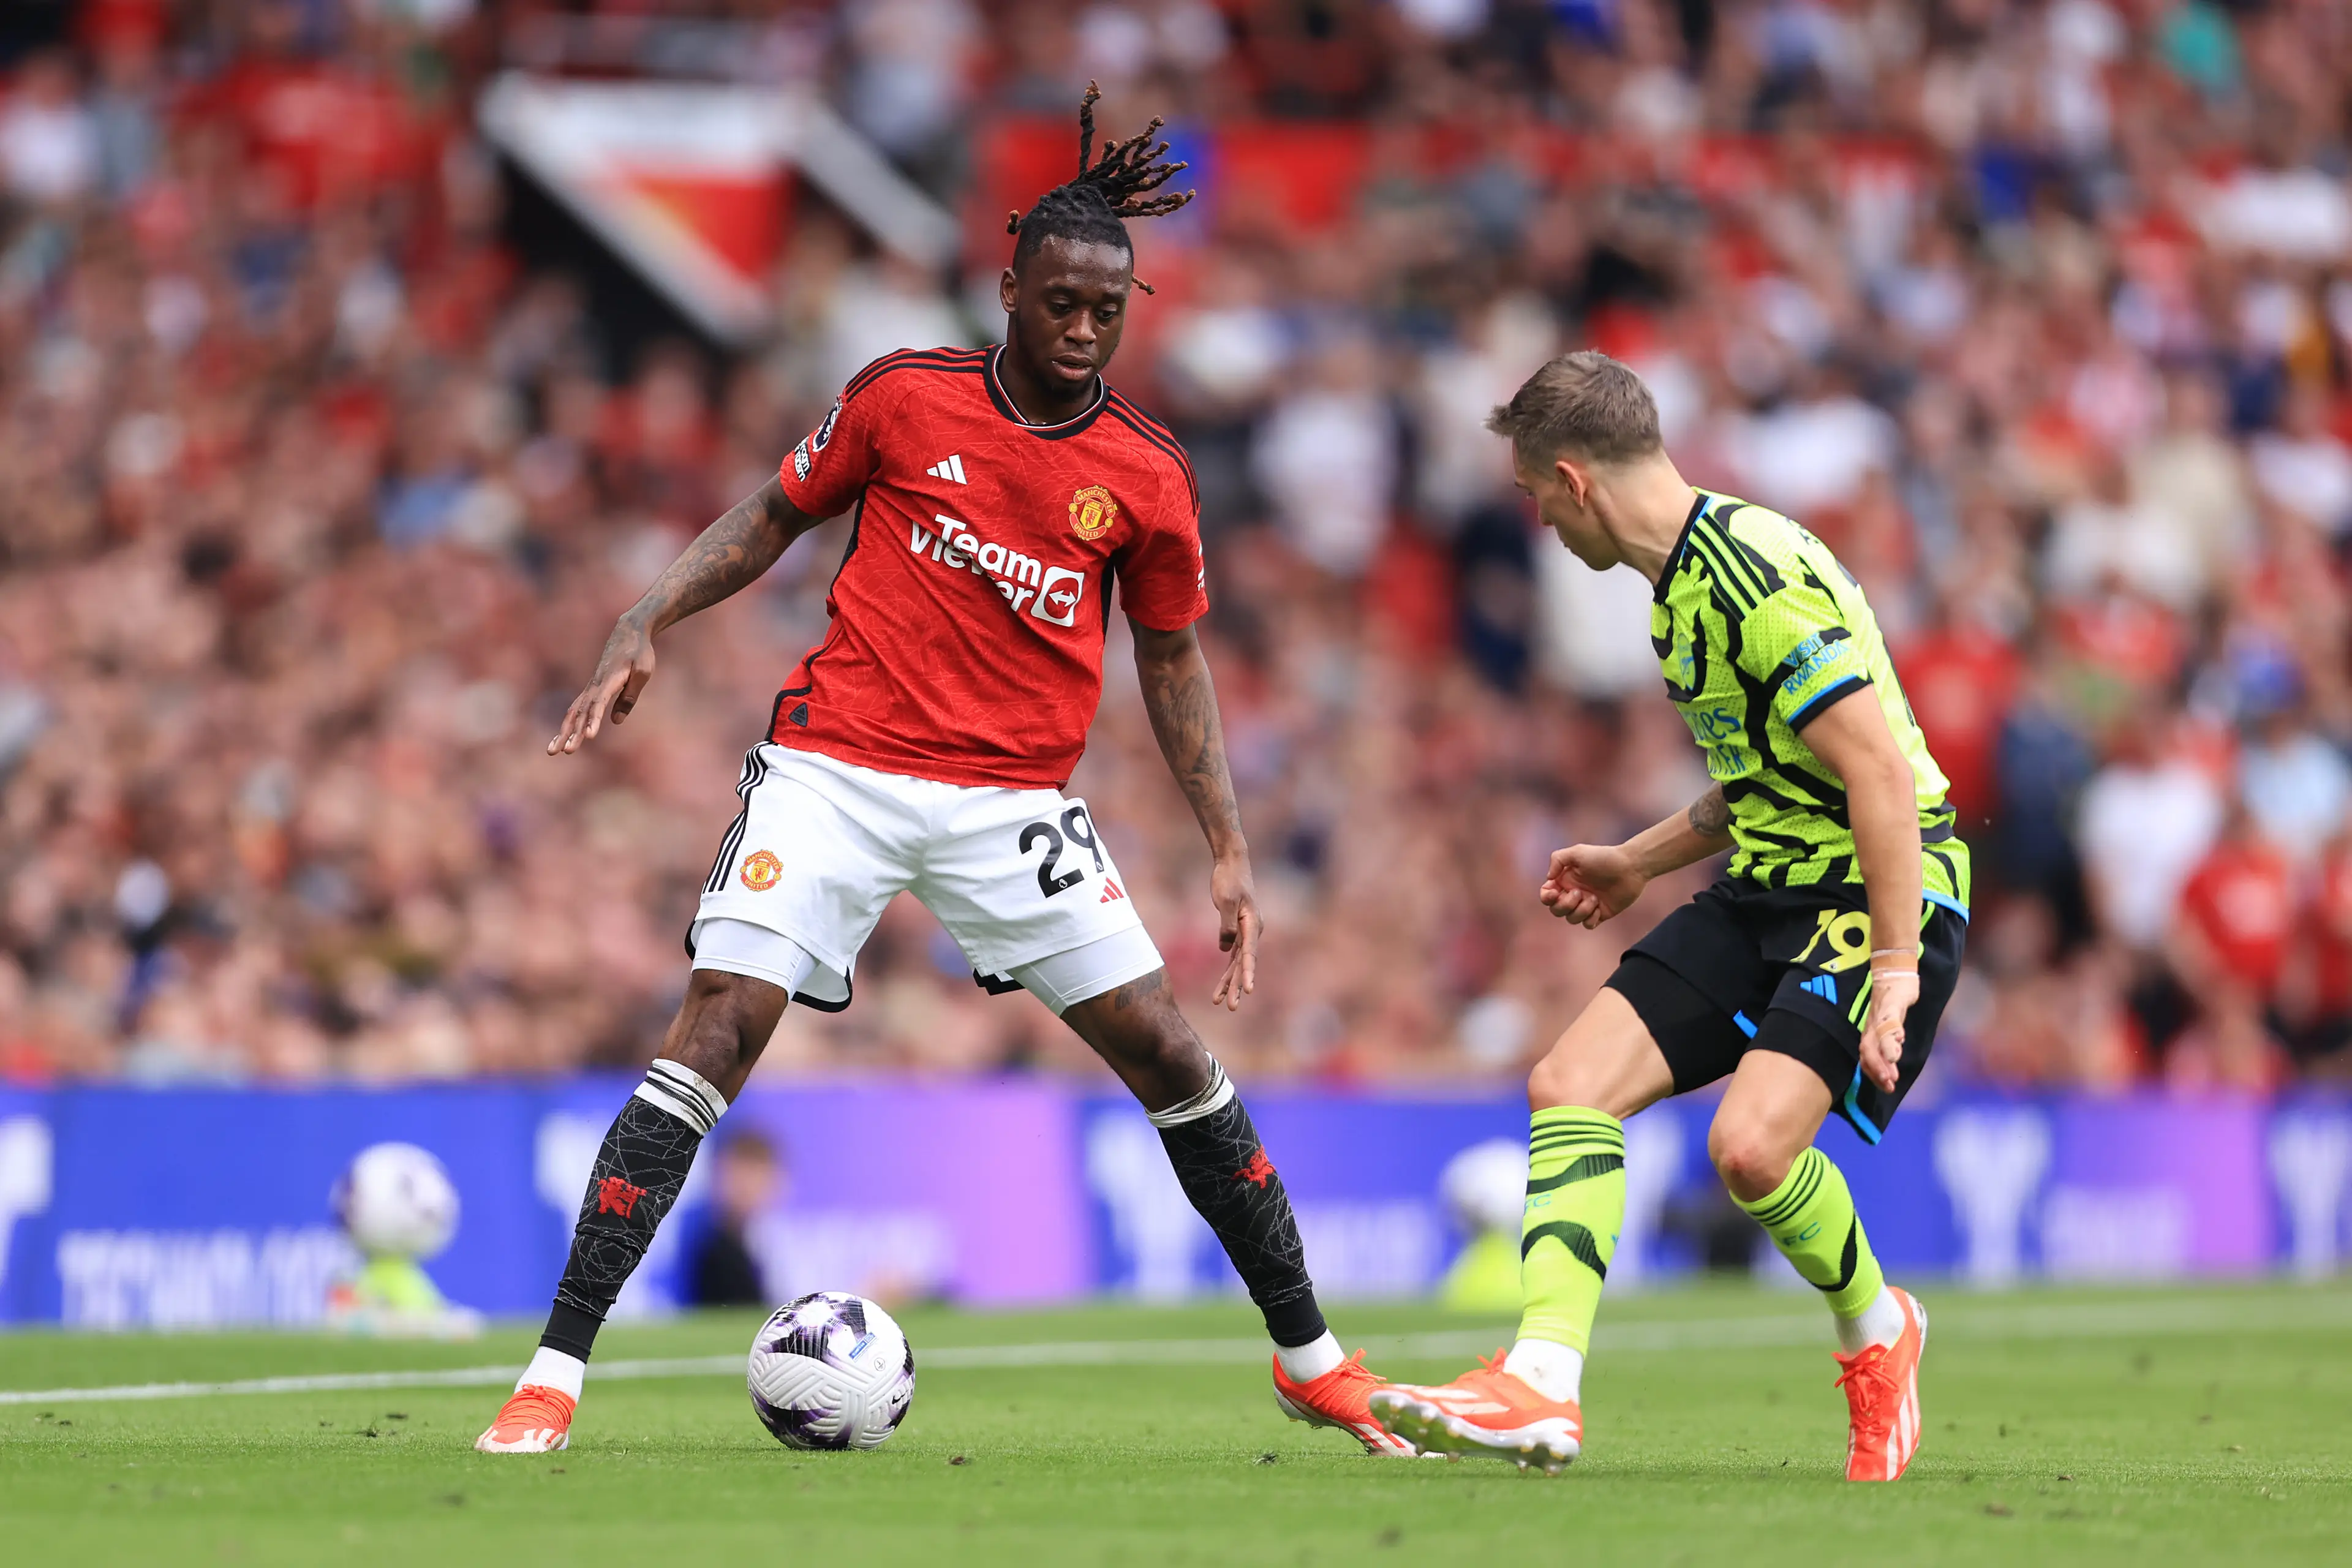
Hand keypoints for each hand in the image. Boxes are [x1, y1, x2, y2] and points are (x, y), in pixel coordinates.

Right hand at [549, 618, 656, 755]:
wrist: (628, 632)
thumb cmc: (639, 652)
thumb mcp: (643, 672)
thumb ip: (630, 696)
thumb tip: (615, 721)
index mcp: (609, 681)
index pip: (599, 704)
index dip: (594, 720)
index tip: (589, 736)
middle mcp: (595, 685)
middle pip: (580, 712)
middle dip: (571, 733)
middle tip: (565, 752)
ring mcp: (591, 687)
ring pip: (573, 712)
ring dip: (563, 731)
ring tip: (552, 751)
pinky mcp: (592, 688)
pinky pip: (576, 708)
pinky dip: (568, 723)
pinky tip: (562, 737)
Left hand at [1208, 853, 1259, 1010]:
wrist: (1232, 863)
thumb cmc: (1229, 879)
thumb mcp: (1226, 900)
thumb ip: (1226, 925)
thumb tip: (1225, 949)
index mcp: (1253, 924)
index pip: (1249, 954)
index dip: (1247, 973)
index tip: (1248, 990)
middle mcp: (1252, 931)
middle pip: (1243, 964)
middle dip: (1236, 986)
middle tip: (1230, 1007)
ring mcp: (1246, 932)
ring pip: (1237, 963)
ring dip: (1229, 982)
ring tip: (1219, 1002)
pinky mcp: (1237, 930)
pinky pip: (1233, 954)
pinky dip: (1227, 969)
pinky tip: (1221, 984)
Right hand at [1539, 844, 1648, 927]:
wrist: (1631, 867)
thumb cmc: (1604, 858)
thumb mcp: (1577, 852)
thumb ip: (1557, 859)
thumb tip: (1549, 878)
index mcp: (1566, 880)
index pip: (1546, 895)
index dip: (1547, 898)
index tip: (1556, 892)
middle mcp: (1574, 893)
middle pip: (1556, 910)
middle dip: (1565, 905)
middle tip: (1580, 892)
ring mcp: (1587, 905)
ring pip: (1571, 919)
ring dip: (1581, 910)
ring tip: (1595, 898)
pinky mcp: (1600, 913)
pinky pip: (1588, 925)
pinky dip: (1591, 918)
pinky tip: (1600, 906)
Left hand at [1858, 966, 1919, 1093]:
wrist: (1893, 972)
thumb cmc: (1892, 1002)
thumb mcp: (1891, 1024)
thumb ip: (1890, 1041)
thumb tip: (1891, 1062)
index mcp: (1871, 1033)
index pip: (1866, 1057)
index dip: (1873, 1073)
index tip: (1885, 1088)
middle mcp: (1872, 1026)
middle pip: (1868, 1051)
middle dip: (1877, 1070)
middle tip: (1888, 1086)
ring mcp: (1880, 1014)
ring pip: (1877, 1037)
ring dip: (1883, 1055)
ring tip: (1892, 1071)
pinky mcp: (1891, 1002)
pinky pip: (1890, 1019)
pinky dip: (1892, 1032)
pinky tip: (1899, 1041)